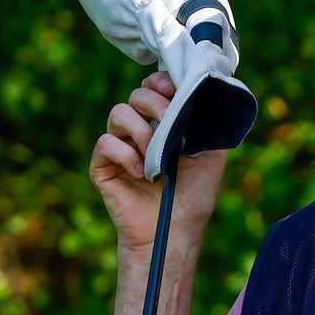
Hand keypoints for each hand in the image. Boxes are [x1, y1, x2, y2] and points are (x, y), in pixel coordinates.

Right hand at [92, 71, 227, 251]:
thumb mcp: (210, 154)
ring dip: (141, 129)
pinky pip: (106, 143)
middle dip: (155, 102)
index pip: (154, 87)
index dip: (161, 82)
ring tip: (155, 154)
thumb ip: (203, 122)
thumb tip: (192, 95)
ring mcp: (120, 147)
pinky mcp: (103, 166)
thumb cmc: (194, 196)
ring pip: (118, 113)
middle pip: (137, 94)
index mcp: (163, 124)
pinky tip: (141, 173)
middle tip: (168, 120)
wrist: (175, 232)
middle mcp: (139, 131)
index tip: (173, 89)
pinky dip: (126, 154)